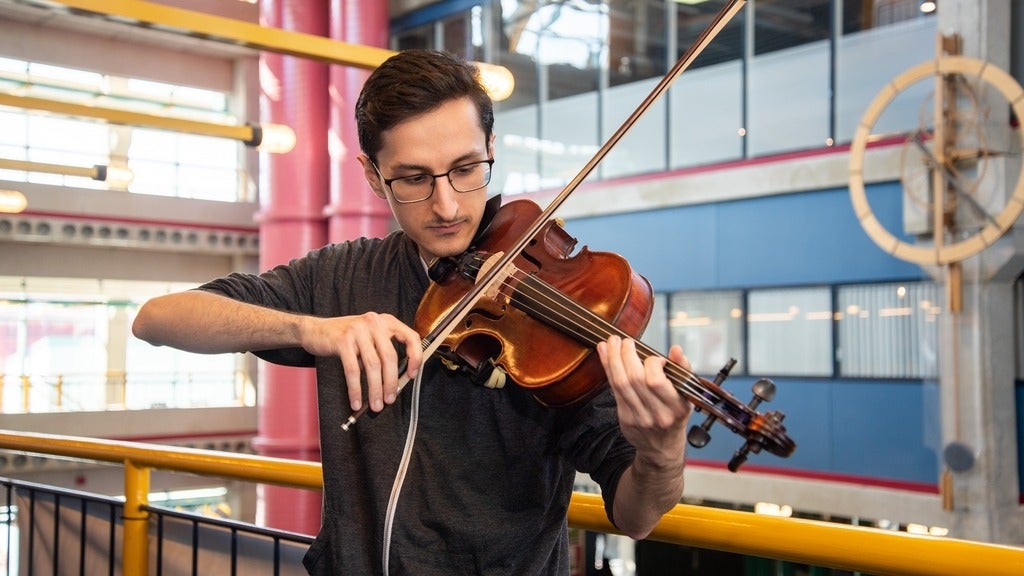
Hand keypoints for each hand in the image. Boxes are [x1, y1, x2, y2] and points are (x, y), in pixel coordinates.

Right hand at [300, 312, 422, 411]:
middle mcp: (374, 322)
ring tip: (375, 404)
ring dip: (375, 390)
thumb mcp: (369, 339)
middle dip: (391, 383)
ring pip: (373, 366)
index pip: (411, 337)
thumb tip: (395, 382)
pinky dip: (356, 389)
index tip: (412, 375)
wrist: (316, 330)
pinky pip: (353, 370)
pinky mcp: (343, 340)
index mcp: (386, 321)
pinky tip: (356, 401)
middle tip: (390, 399)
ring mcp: (358, 330)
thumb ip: (383, 353)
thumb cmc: (346, 338)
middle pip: (390, 357)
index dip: (416, 358)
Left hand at [596, 336, 692, 469]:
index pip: (656, 381)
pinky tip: (604, 354)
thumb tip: (676, 349)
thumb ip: (684, 370)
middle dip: (627, 355)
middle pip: (634, 379)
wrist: (662, 449)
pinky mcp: (624, 418)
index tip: (654, 357)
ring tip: (611, 342)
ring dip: (613, 359)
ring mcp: (638, 417)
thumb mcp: (687, 395)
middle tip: (625, 340)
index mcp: (676, 407)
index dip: (651, 363)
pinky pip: (613, 389)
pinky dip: (608, 369)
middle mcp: (657, 414)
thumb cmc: (675, 415)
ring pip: (620, 383)